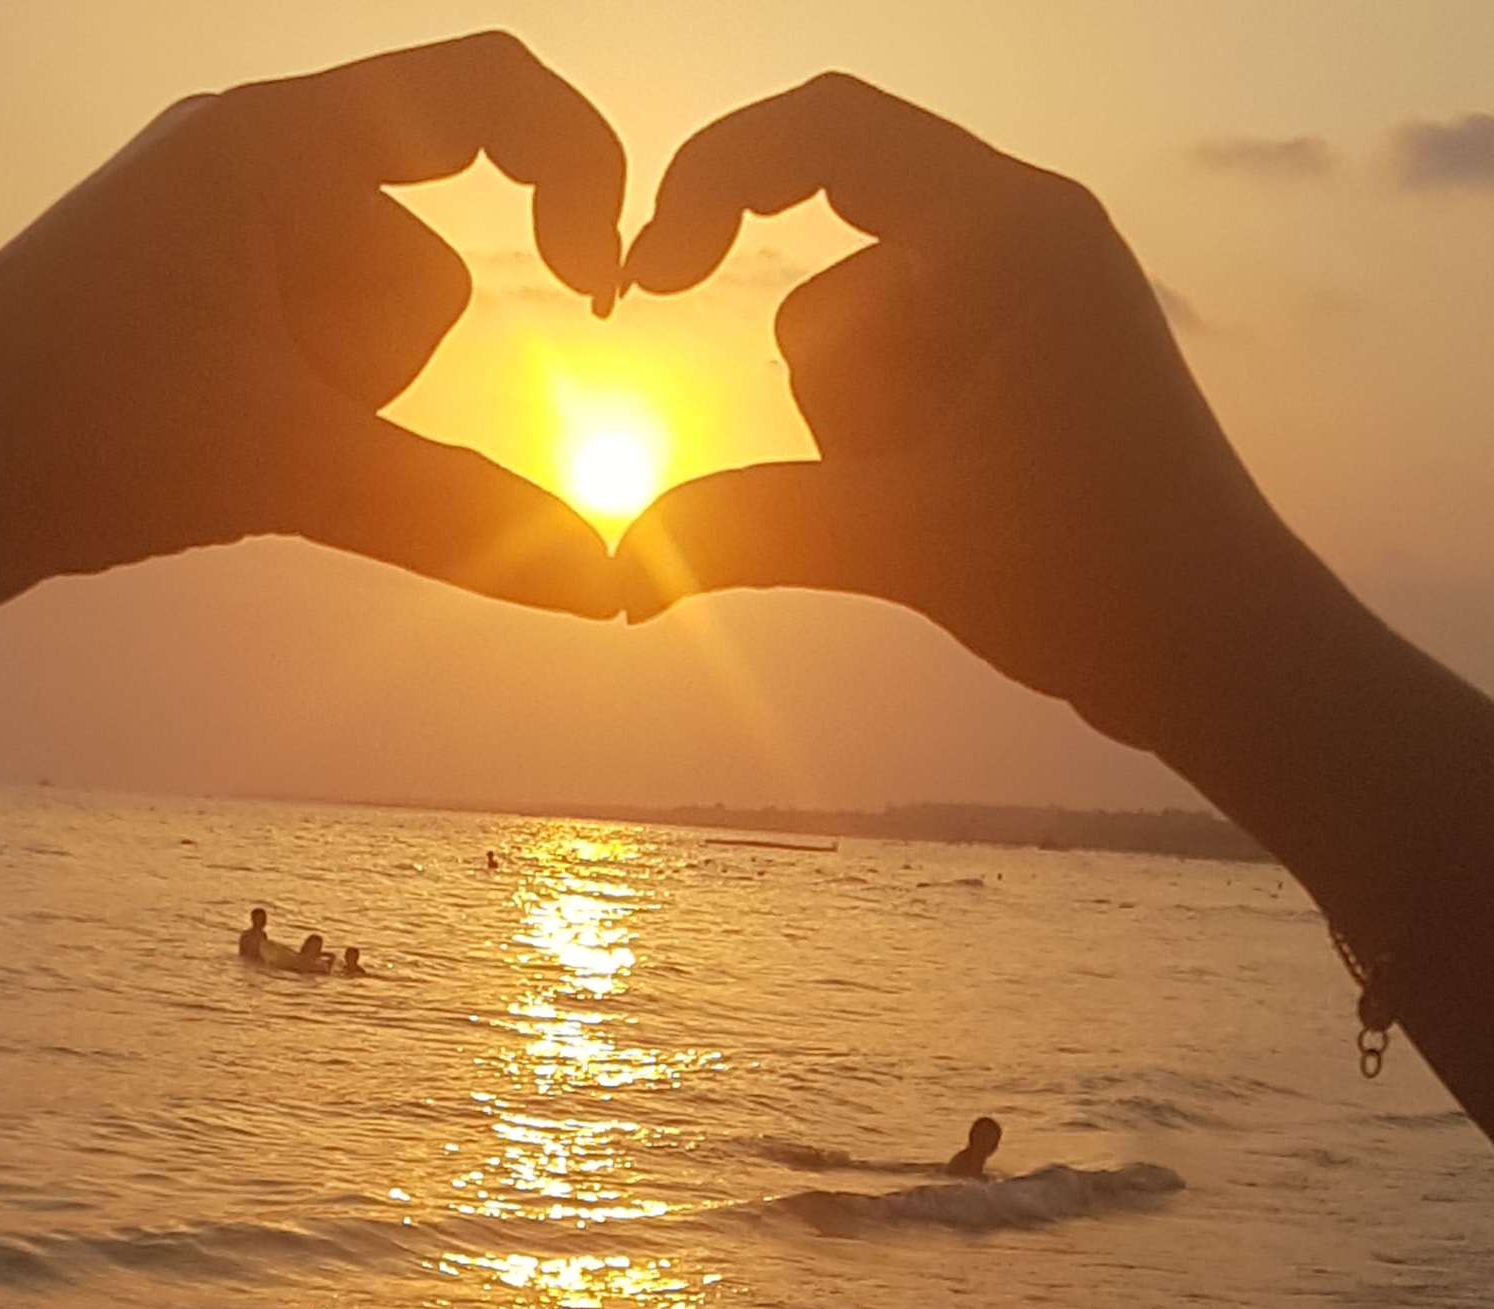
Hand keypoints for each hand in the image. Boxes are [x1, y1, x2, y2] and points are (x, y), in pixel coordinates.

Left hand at [0, 32, 624, 618]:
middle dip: (378, 368)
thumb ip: (461, 520)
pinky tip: (212, 450)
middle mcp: (249, 162)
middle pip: (430, 262)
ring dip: (335, 409)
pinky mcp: (201, 306)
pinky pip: (323, 358)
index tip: (600, 288)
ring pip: (376, 333)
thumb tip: (610, 587)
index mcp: (273, 140)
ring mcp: (222, 237)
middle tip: (258, 411)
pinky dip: (303, 419)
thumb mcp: (288, 468)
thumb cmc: (67, 435)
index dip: (581, 168)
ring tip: (217, 437)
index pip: (486, 89)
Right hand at [614, 74, 1325, 746]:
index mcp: (1012, 231)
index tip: (649, 276)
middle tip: (879, 469)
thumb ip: (745, 528)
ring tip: (943, 504)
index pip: (828, 130)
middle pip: (831, 249)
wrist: (1219, 651)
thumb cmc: (1103, 577)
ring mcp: (1020, 303)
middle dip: (826, 373)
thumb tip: (617, 565)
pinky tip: (947, 507)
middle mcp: (1022, 239)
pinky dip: (876, 439)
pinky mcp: (1012, 366)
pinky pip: (888, 372)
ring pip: (850, 327)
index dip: (714, 180)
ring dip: (851, 422)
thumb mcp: (903, 540)